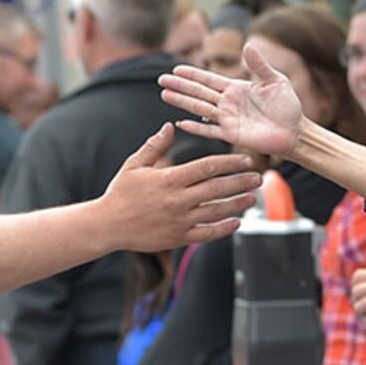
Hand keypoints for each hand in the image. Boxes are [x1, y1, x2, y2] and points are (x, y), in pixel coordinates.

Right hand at [99, 124, 260, 251]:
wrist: (107, 225)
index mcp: (169, 179)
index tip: (245, 159)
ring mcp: (180, 221)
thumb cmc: (120, 192)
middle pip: (217, 188)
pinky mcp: (178, 238)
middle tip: (258, 176)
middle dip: (241, 181)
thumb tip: (170, 126)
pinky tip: (236, 222)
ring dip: (238, 204)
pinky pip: (207, 234)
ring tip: (253, 197)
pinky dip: (223, 228)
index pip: (207, 168)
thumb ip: (154, 146)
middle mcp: (178, 200)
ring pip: (217, 211)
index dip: (229, 163)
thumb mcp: (134, 165)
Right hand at [159, 43, 304, 159]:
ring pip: (200, 109)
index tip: (175, 68)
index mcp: (236, 88)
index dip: (192, 74)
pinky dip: (196, 128)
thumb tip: (248, 44)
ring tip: (165, 95)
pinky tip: (181, 123)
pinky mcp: (232, 135)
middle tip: (161, 80)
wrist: (295, 131)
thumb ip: (260, 65)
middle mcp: (228, 103)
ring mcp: (228, 119)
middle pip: (199, 92)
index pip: (209, 79)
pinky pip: (210, 131)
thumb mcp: (274, 80)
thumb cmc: (288, 105)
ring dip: (183, 102)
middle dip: (180, 85)